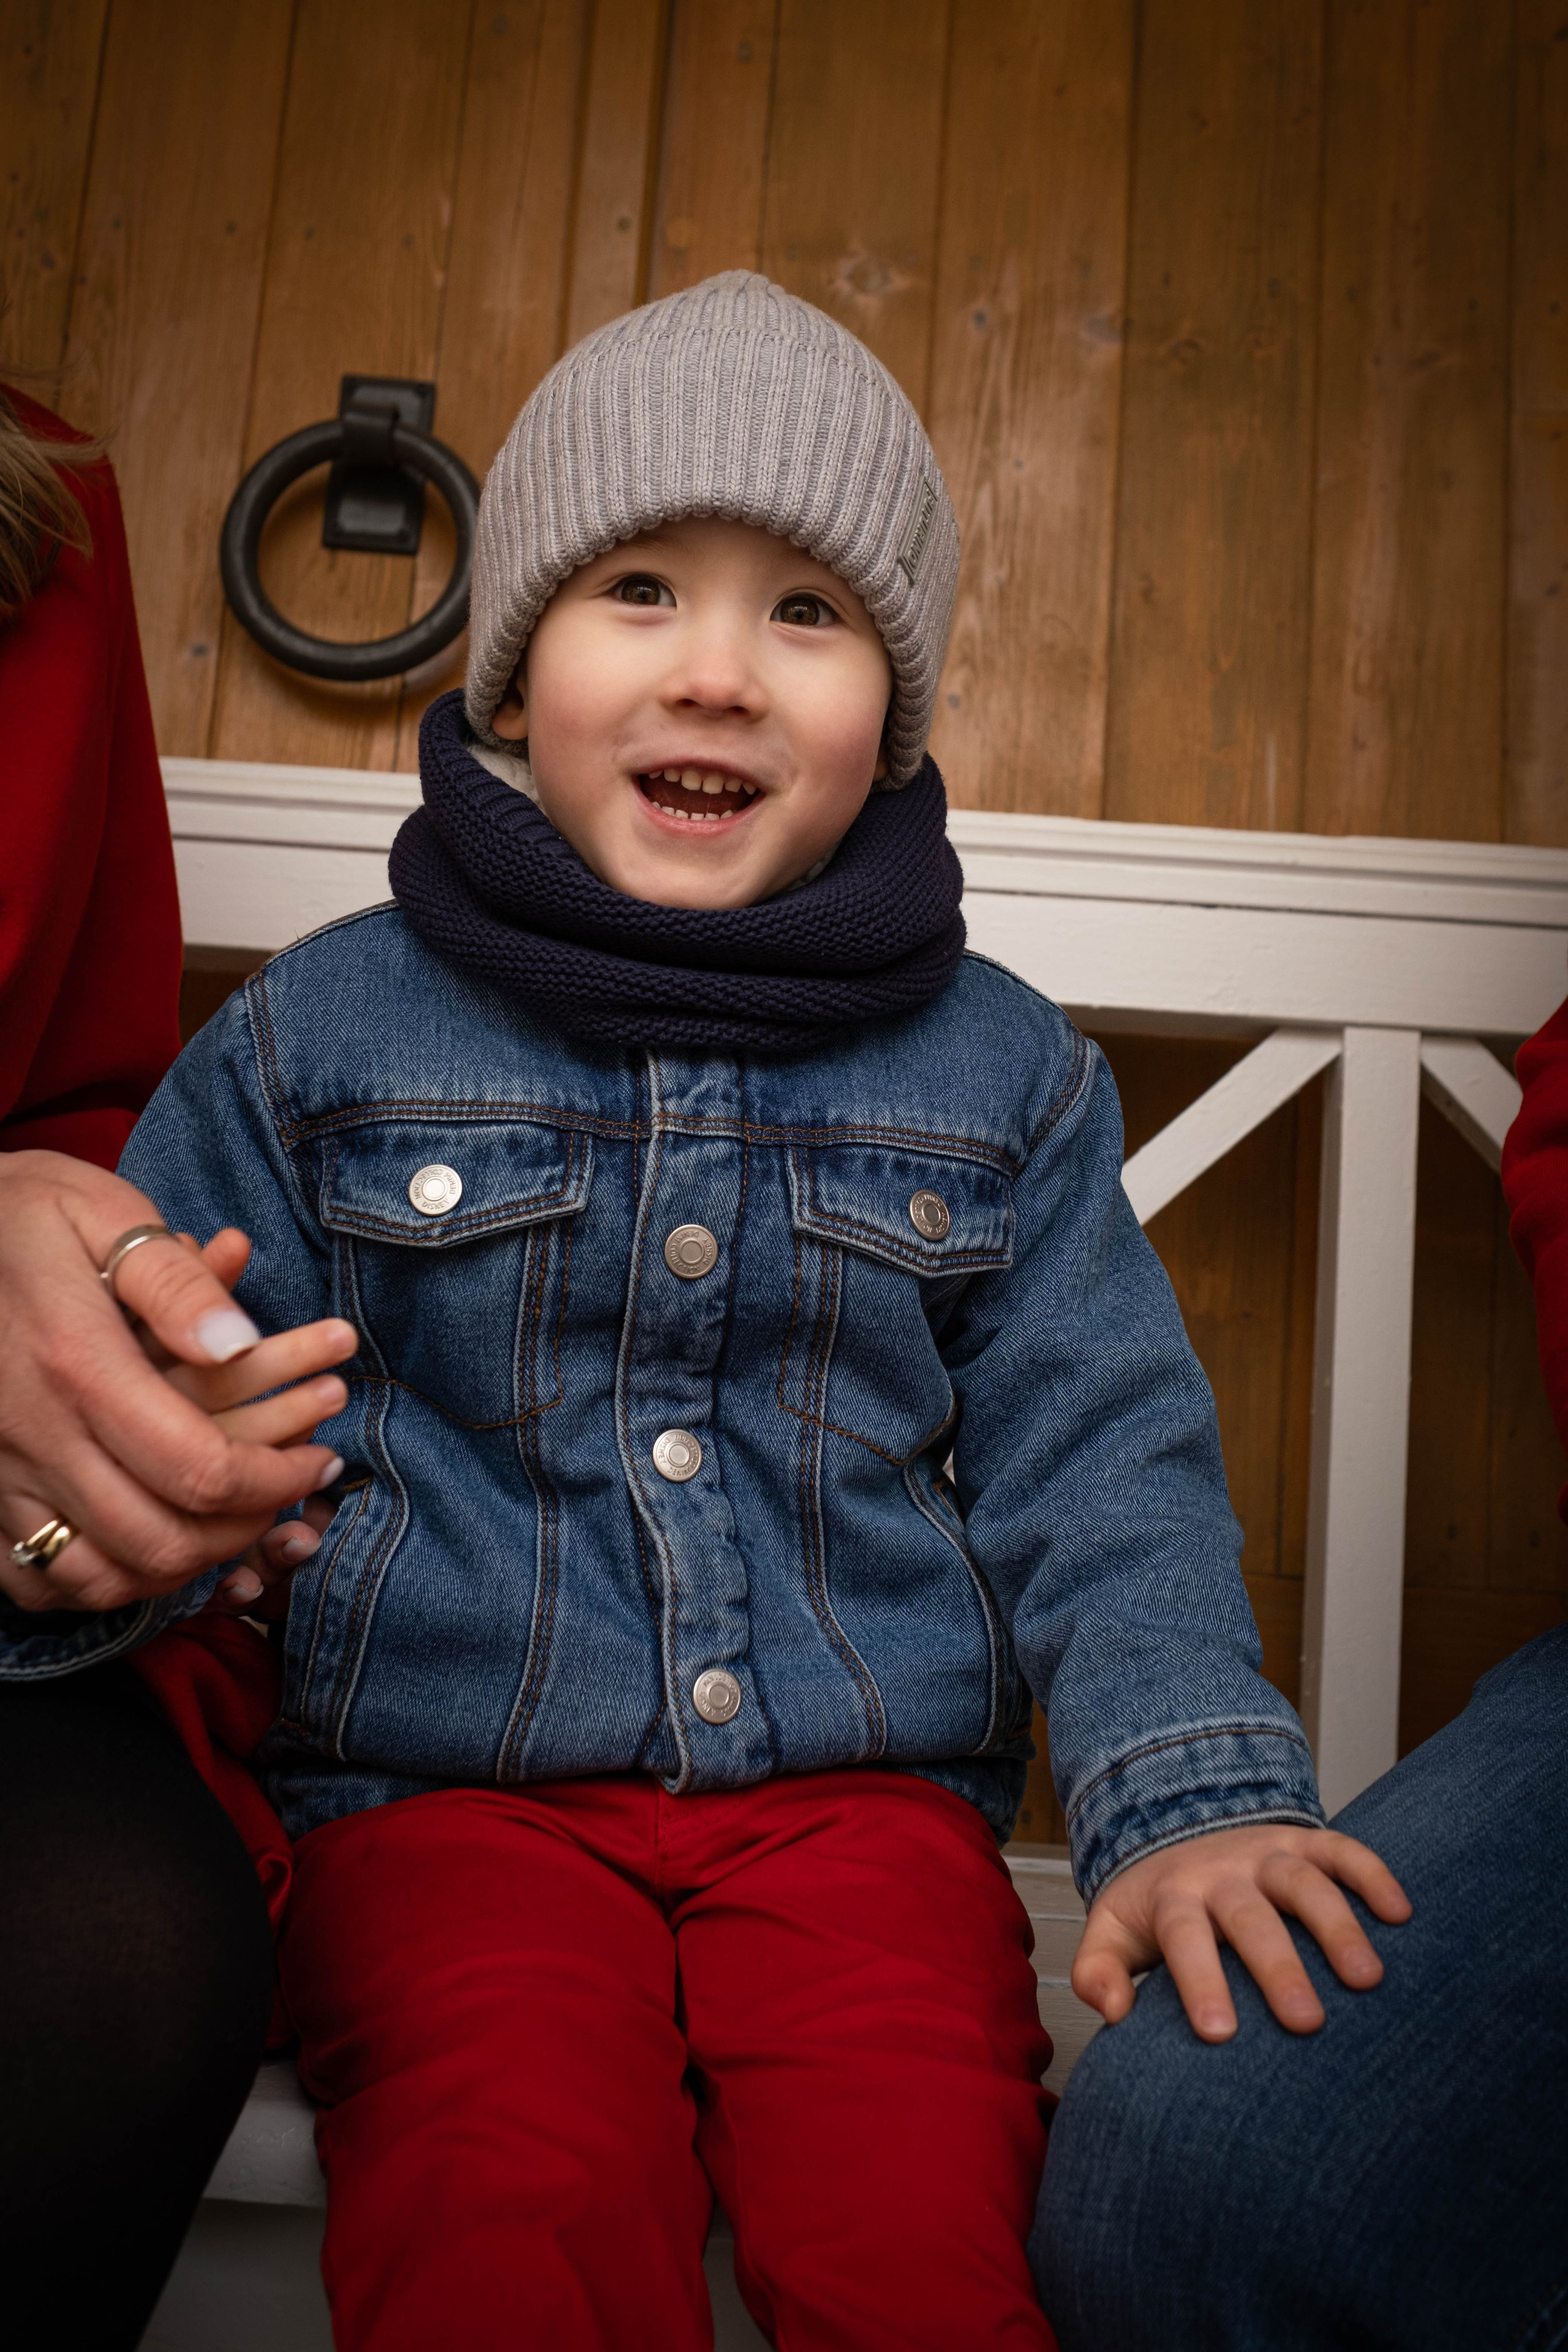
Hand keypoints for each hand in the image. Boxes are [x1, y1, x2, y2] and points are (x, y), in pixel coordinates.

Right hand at [0, 1151, 353, 1611]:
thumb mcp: (105, 1213)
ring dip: (179, 1568)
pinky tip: (144, 1549)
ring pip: (98, 1576)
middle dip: (243, 1530)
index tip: (317, 1459)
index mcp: (79, 1366)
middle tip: (289, 1494)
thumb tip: (242, 1343)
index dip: (275, 1481)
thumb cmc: (24, 1213)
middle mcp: (33, 1433)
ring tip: (231, 1526)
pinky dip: (97, 1581)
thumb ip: (177, 1282)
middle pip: (158, 1539)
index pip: (200, 1467)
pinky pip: (34, 1577)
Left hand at [1072, 1821, 1411, 2041]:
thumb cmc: (1156, 1908)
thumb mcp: (1112, 1931)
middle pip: (1251, 1917)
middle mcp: (1223, 1873)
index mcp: (1172, 1898)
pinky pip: (1342, 1850)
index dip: (1200, 1980)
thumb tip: (1113, 2014)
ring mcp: (1267, 1855)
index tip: (1218, 2034)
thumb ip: (1098, 1971)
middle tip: (1306, 2022)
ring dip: (1337, 1926)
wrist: (1182, 1834)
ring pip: (1303, 1883)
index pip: (1184, 1937)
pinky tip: (1401, 1915)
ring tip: (1367, 1980)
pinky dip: (1372, 1875)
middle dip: (1278, 1966)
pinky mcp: (1304, 1842)